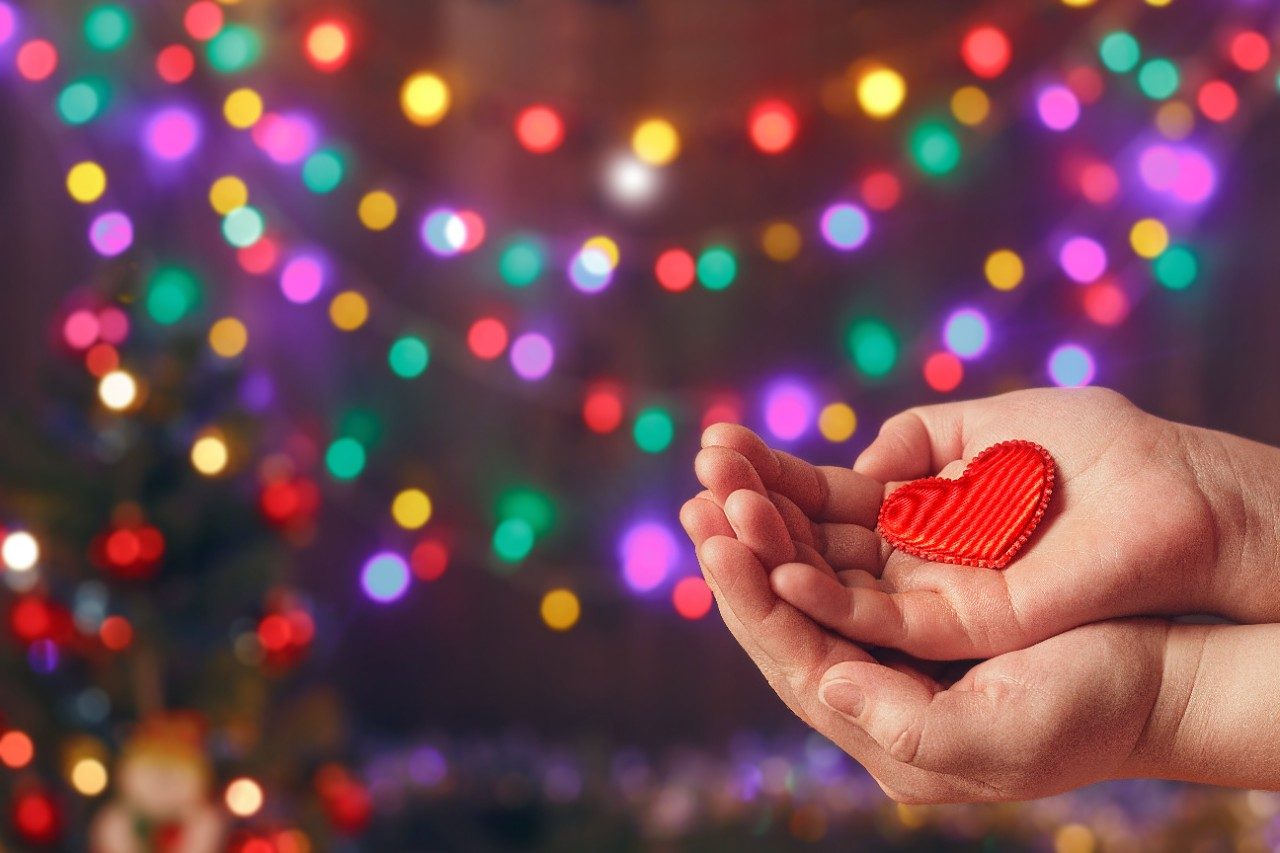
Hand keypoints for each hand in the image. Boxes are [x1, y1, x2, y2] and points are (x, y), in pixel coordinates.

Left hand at [679, 493, 1170, 801]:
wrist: (1159, 677)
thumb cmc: (1093, 711)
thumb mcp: (1006, 736)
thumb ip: (910, 724)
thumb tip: (825, 683)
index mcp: (880, 726)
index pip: (793, 656)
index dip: (750, 597)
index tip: (715, 537)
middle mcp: (871, 678)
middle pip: (783, 607)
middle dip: (740, 545)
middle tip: (700, 485)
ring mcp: (889, 630)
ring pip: (804, 567)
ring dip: (763, 514)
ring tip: (722, 462)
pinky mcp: (912, 586)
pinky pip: (842, 543)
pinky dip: (808, 505)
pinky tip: (775, 472)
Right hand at [698, 387, 1279, 658]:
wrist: (1179, 497)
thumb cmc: (1098, 452)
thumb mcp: (990, 425)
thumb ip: (920, 441)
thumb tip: (861, 464)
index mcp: (918, 515)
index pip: (822, 503)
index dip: (770, 478)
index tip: (716, 447)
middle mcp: (912, 563)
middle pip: (810, 547)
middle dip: (751, 513)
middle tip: (698, 477)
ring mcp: (931, 599)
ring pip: (828, 588)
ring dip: (768, 556)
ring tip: (714, 516)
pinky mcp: (960, 629)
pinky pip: (874, 622)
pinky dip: (821, 599)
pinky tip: (773, 568)